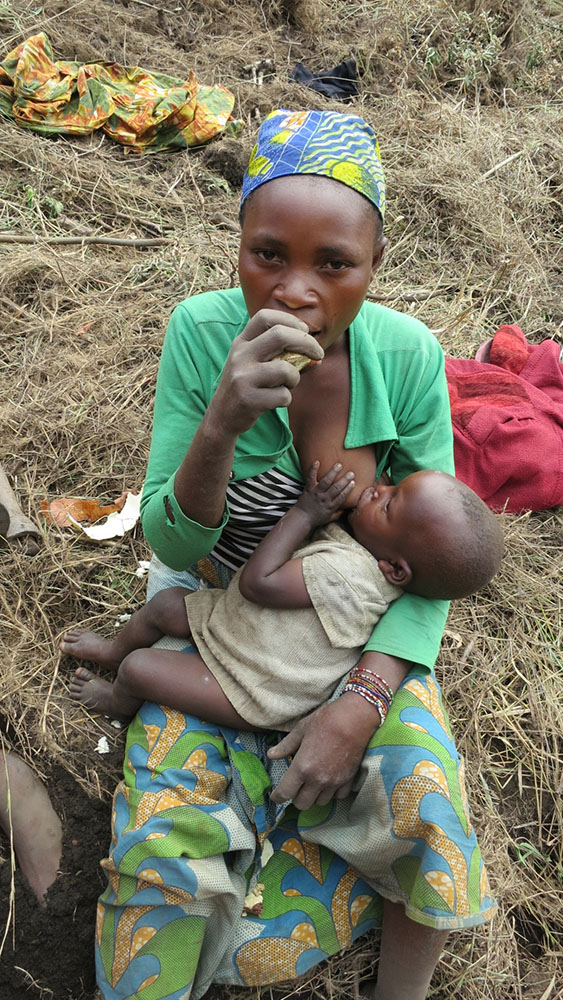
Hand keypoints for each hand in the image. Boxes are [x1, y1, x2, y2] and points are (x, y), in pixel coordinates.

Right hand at [210, 310, 323, 435]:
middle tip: (318, 354)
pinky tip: (274, 401)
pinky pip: (283, 395)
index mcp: (242, 342)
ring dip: (295, 378)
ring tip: (288, 385)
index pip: (265, 316)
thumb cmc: (247, 386)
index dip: (290, 320)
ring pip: (286, 369)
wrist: (222, 416)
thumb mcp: (255, 363)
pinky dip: (286, 399)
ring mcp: (243, 377)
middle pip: (280, 335)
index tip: (304, 331)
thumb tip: (316, 355)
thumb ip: (280, 354)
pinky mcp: (248, 399)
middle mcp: (240, 355)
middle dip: (307, 343)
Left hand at [267, 694, 381, 809]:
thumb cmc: (325, 721)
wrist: (354, 719)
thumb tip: (271, 755)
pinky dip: (332, 792)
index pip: (285, 793)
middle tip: (296, 786)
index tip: (275, 796)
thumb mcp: (301, 730)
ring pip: (320, 803)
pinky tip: (330, 781)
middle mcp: (317, 780)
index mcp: (302, 767)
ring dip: (314, 796)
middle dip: (295, 798)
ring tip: (313, 783)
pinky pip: (337, 797)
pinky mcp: (348, 780)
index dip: (277, 797)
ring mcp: (334, 782)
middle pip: (302, 804)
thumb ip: (286, 746)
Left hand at [295, 461, 355, 528]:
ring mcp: (316, 493)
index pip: (342, 496)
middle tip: (351, 473)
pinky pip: (310, 478)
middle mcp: (325, 499)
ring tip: (339, 465)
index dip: (348, 489)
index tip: (353, 482)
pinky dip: (313, 469)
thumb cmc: (316, 519)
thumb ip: (339, 513)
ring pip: (326, 481)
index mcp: (331, 506)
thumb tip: (347, 509)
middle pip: (336, 488)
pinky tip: (317, 462)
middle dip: (344, 480)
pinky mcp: (308, 489)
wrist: (301, 518)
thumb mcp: (330, 518)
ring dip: (333, 473)